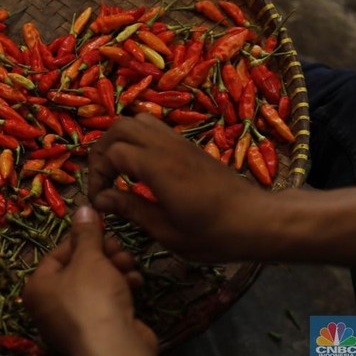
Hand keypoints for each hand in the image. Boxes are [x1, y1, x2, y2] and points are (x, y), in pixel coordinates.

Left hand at [23, 206, 162, 355]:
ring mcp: (74, 321)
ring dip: (115, 270)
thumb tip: (82, 207)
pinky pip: (106, 302)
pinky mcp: (97, 330)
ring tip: (129, 264)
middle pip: (78, 269)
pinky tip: (135, 283)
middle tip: (118, 246)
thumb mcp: (89, 258)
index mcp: (38, 287)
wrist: (114, 346)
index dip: (80, 239)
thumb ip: (87, 233)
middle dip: (103, 255)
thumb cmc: (92, 296)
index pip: (56, 254)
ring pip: (96, 284)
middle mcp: (50, 306)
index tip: (100, 229)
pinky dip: (120, 290)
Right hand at [87, 113, 272, 260]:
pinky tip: (139, 167)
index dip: (97, 175)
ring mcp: (179, 142)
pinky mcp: (188, 145)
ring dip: (119, 140)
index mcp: (158, 168)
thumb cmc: (214, 235)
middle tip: (101, 179)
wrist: (258, 221)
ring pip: (137, 120)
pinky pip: (154, 128)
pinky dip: (137, 140)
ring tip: (117, 170)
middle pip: (119, 127)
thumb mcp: (167, 231)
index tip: (99, 200)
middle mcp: (167, 147)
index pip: (112, 153)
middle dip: (101, 150)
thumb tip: (100, 199)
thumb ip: (131, 209)